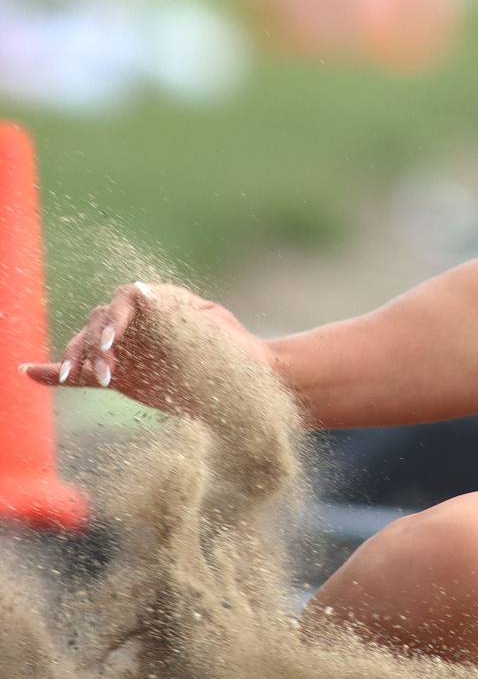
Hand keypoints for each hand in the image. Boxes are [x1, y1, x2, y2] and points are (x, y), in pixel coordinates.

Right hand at [19, 281, 275, 415]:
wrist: (246, 388)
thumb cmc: (234, 352)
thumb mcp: (209, 327)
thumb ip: (175, 309)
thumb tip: (141, 290)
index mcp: (160, 303)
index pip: (124, 300)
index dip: (113, 318)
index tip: (112, 341)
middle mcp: (139, 323)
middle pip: (99, 323)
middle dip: (96, 345)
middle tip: (106, 373)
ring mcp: (128, 349)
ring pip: (88, 347)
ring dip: (77, 360)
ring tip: (76, 377)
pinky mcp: (121, 376)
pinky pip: (84, 373)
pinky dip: (56, 373)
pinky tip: (30, 372)